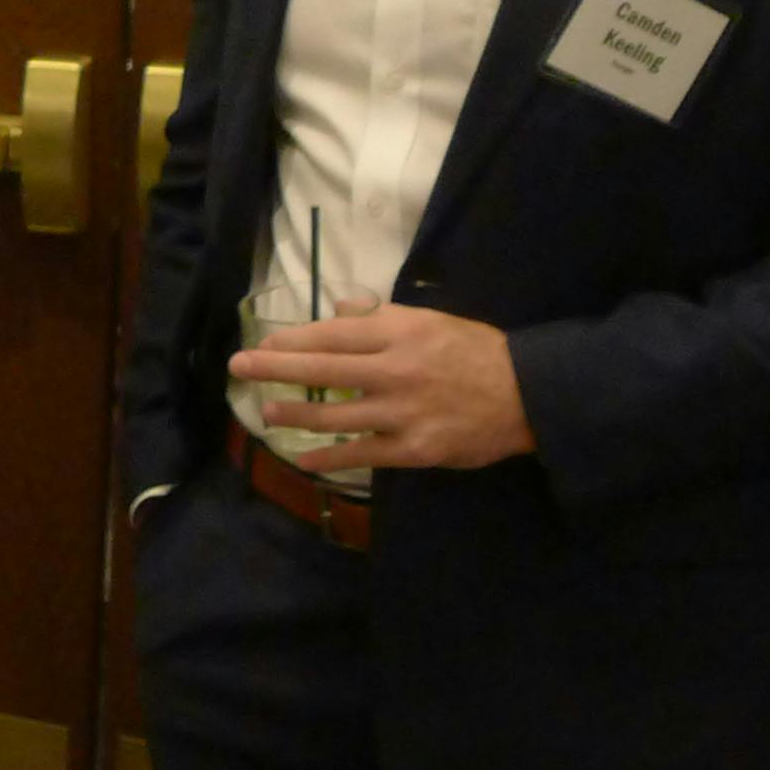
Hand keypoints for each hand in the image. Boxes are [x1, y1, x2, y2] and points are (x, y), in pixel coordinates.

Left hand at [229, 305, 534, 472]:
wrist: (529, 395)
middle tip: (240, 367)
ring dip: (294, 416)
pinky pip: (362, 455)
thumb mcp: (430, 320)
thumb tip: (337, 308)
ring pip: (335, 416)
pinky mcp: (415, 449)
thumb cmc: (476, 351)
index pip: (332, 334)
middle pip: (322, 370)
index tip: (263, 342)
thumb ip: (381, 317)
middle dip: (275, 368)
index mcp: (399, 334)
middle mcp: (395, 370)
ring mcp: (403, 412)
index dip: (292, 339)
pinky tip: (304, 461)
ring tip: (266, 413)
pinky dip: (329, 459)